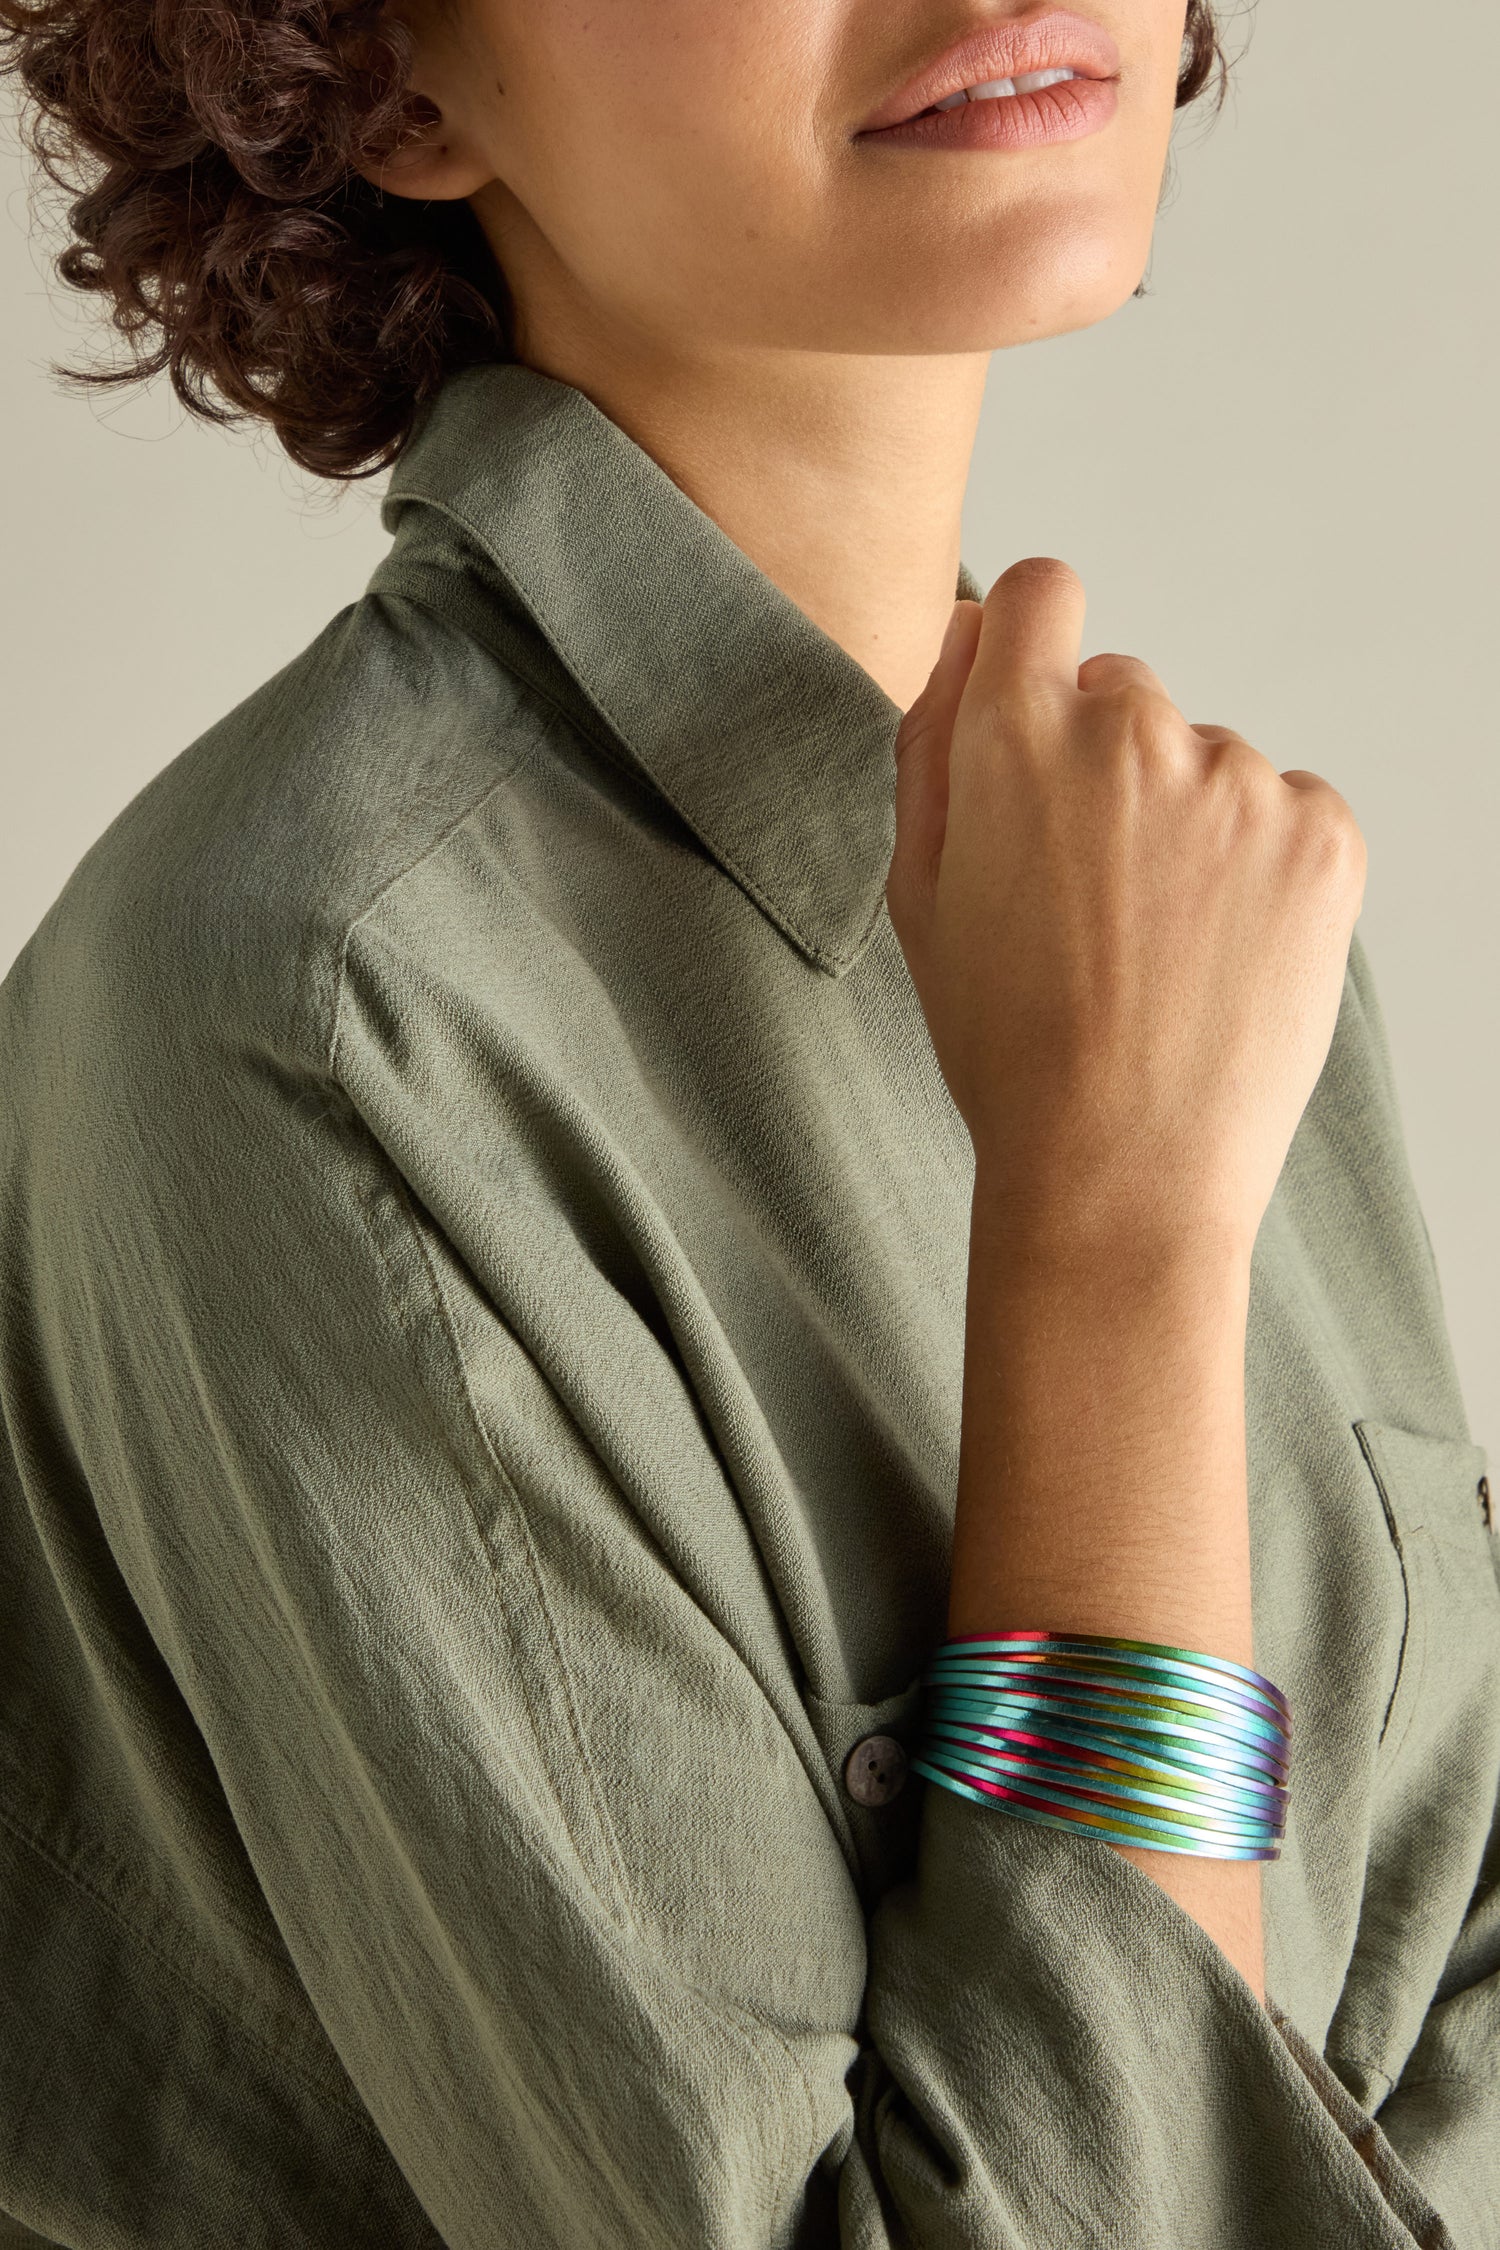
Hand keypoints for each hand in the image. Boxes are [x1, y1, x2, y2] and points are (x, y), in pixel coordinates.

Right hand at [886, 558, 1366, 1262]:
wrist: (1119, 1170)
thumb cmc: (1007, 1047)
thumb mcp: (918, 895)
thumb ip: (928, 743)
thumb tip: (961, 637)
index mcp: (1015, 738)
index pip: (1040, 594)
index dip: (1033, 643)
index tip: (1039, 707)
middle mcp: (1132, 733)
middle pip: (1124, 692)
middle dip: (1104, 767)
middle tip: (1090, 895)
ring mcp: (1237, 780)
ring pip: (1205, 762)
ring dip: (1185, 824)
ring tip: (1159, 947)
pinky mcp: (1320, 833)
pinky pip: (1285, 810)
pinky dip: (1259, 866)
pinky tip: (1219, 953)